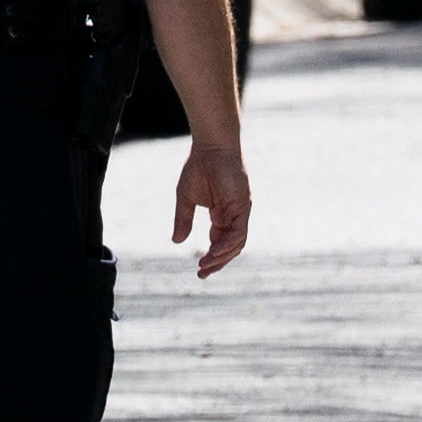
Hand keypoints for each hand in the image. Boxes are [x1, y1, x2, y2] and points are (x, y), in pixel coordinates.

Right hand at [172, 141, 250, 276]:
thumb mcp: (186, 198)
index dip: (211, 257)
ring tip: (205, 265)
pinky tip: (214, 252)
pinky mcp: (243, 206)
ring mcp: (240, 211)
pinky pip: (239, 232)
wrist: (211, 147)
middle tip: (202, 274)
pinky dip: (227, 245)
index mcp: (221, 214)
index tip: (198, 270)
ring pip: (236, 243)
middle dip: (217, 263)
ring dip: (221, 257)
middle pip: (229, 247)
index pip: (219, 242)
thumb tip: (177, 242)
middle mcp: (233, 215)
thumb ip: (183, 219)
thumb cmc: (199, 167)